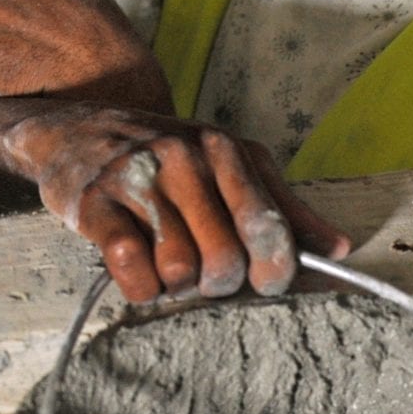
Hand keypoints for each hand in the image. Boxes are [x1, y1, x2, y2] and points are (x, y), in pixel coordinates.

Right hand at [5, 103, 350, 301]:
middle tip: (202, 270)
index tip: (264, 282)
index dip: (272, 270)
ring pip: (179, 271)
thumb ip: (283, 205)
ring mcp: (135, 178)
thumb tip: (338, 249)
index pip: (267, 226)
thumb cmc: (161, 153)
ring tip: (165, 262)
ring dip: (175, 284)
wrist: (74, 127)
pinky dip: (139, 286)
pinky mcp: (93, 203)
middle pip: (224, 260)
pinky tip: (136, 269)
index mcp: (222, 149)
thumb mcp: (226, 162)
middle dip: (217, 282)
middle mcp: (181, 158)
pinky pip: (131, 270)